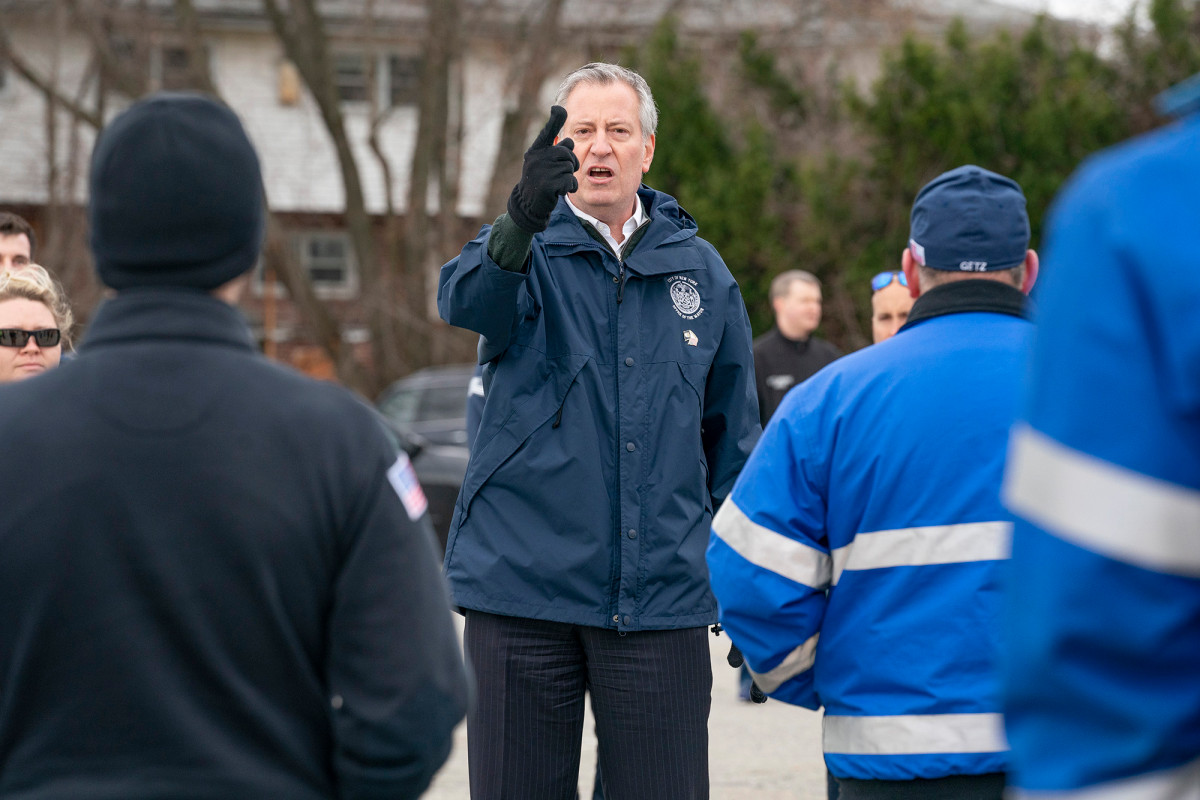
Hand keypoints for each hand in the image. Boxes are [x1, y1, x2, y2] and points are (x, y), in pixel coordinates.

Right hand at [507, 106, 578, 233]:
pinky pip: (570, 181)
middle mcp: (537, 157)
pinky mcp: (548, 184)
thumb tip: (570, 136)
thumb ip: (554, 149)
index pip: (548, 131)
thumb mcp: (542, 162)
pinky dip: (569, 187)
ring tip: (558, 182)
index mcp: (536, 150)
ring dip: (569, 177)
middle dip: (571, 162)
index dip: (556, 118)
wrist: (528, 204)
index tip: (559, 108)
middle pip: (568, 151)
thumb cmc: (540, 180)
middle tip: (563, 172)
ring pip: (570, 167)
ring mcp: (542, 170)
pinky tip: (560, 191)